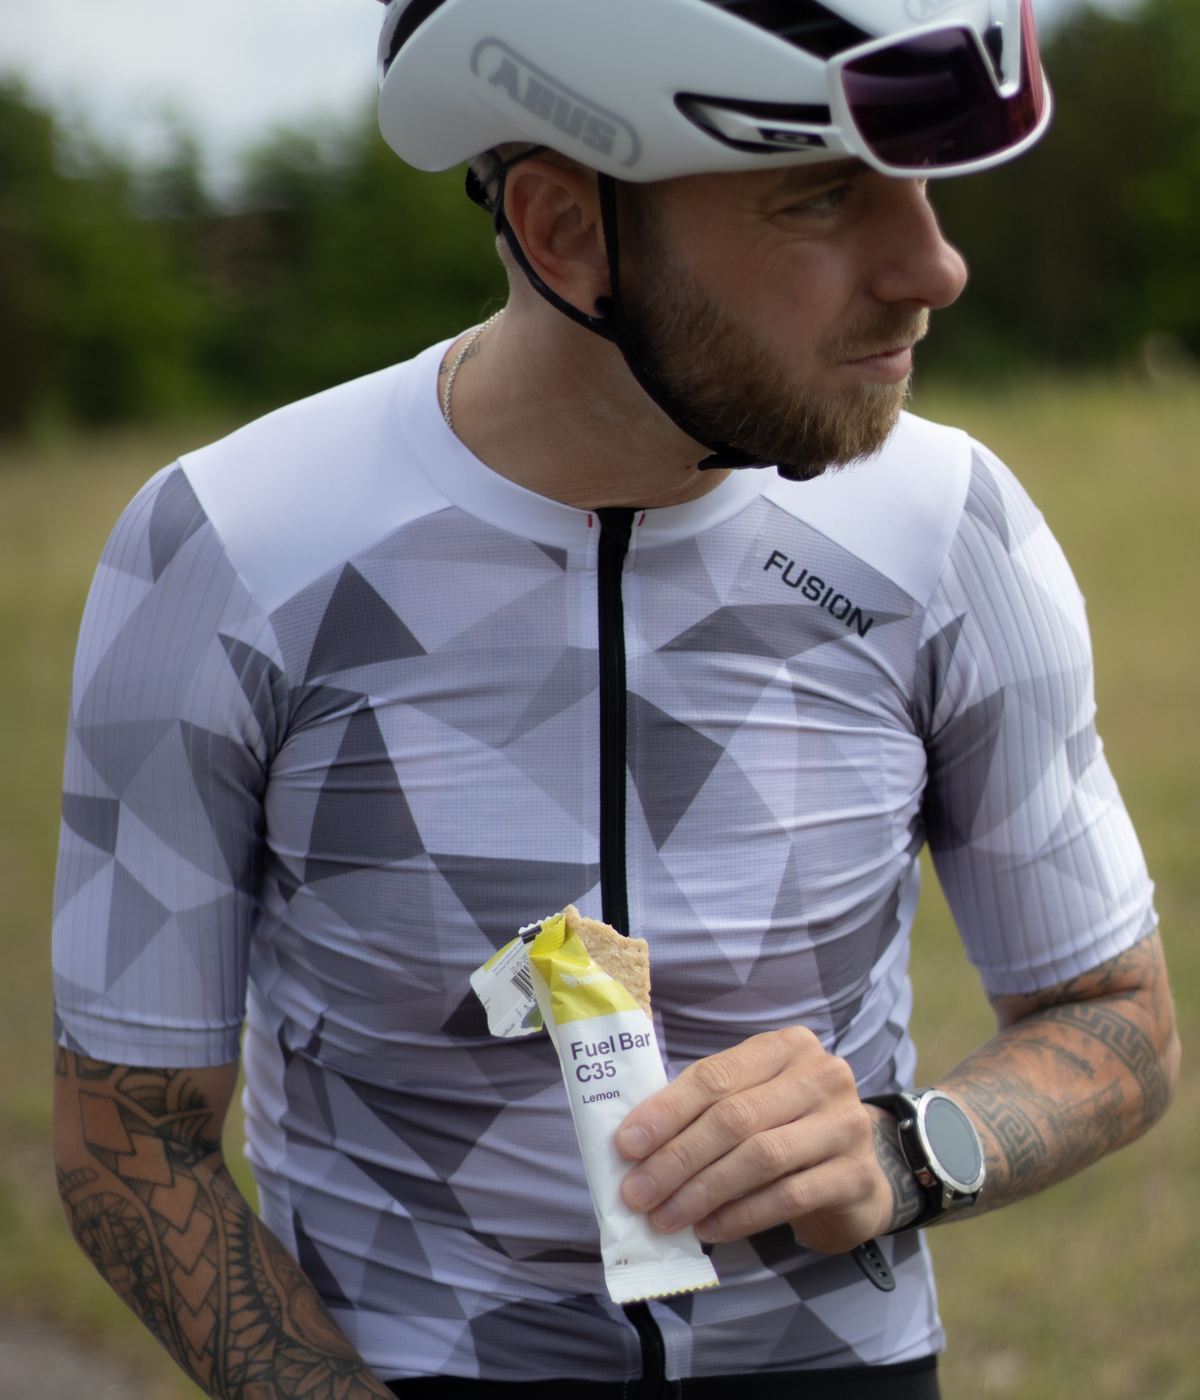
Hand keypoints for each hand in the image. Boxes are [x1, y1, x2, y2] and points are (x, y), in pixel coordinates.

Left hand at [615, 1026, 894, 1252]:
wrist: (855, 1176)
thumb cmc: (786, 1131)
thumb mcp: (751, 1102)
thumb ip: (704, 1110)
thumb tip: (635, 1143)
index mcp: (787, 1047)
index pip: (716, 1075)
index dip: (667, 1110)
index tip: (627, 1145)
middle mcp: (822, 1076)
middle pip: (734, 1117)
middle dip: (678, 1158)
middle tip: (638, 1192)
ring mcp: (846, 1124)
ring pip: (759, 1157)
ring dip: (702, 1191)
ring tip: (665, 1217)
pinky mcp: (857, 1175)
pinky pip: (787, 1197)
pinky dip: (740, 1216)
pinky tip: (709, 1229)